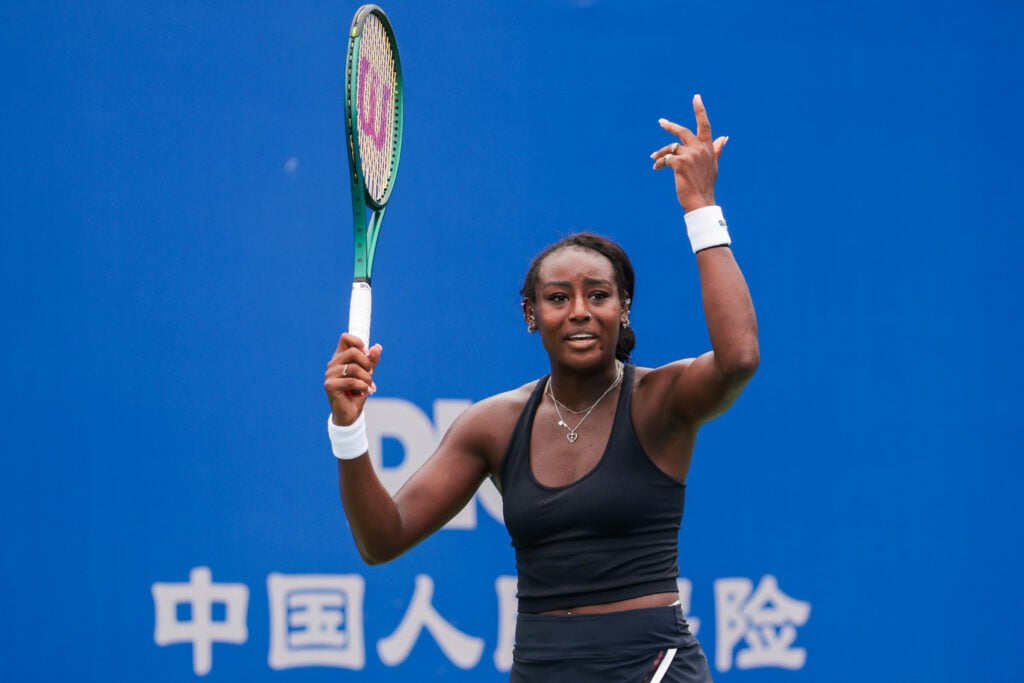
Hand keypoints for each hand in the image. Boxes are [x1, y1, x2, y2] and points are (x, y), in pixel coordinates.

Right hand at [324, 333, 381, 425]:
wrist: (351, 413)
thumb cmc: (358, 391)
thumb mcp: (368, 374)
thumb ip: (372, 361)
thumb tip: (377, 347)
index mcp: (340, 357)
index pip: (345, 338)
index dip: (358, 342)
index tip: (367, 354)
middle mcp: (333, 364)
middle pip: (353, 351)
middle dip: (367, 363)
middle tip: (370, 375)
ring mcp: (329, 374)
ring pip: (354, 367)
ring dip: (367, 378)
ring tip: (369, 385)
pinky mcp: (330, 385)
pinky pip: (351, 381)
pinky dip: (363, 387)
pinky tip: (366, 392)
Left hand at [650, 94, 727, 212]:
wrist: (700, 201)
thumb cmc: (705, 184)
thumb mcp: (713, 165)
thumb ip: (717, 149)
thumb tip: (725, 137)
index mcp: (708, 148)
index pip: (705, 125)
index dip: (700, 110)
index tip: (696, 96)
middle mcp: (700, 149)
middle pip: (682, 131)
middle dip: (670, 126)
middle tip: (661, 122)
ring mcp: (690, 155)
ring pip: (670, 148)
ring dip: (660, 153)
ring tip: (653, 158)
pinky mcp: (680, 163)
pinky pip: (665, 159)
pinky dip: (659, 163)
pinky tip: (656, 168)